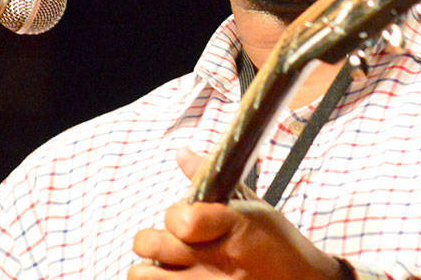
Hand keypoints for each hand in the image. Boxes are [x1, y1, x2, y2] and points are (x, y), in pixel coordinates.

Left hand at [129, 149, 344, 279]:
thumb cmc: (276, 243)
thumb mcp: (253, 206)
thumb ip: (212, 180)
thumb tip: (181, 152)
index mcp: (234, 226)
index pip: (182, 218)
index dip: (175, 215)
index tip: (185, 217)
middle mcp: (218, 261)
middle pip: (152, 244)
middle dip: (153, 238)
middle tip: (170, 241)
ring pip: (144, 275)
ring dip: (150, 268)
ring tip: (166, 264)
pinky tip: (176, 276)